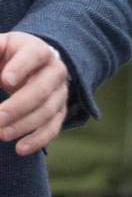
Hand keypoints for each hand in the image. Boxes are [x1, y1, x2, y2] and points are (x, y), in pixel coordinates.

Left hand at [0, 33, 69, 154]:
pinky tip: (20, 148)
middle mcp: (55, 71)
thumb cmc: (9, 55)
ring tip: (1, 134)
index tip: (5, 81)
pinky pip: (53, 128)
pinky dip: (37, 140)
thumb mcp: (0, 47)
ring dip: (24, 125)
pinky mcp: (60, 112)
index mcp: (38, 49)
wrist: (34, 64)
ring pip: (47, 112)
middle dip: (18, 106)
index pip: (34, 57)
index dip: (20, 69)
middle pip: (41, 90)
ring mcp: (60, 93)